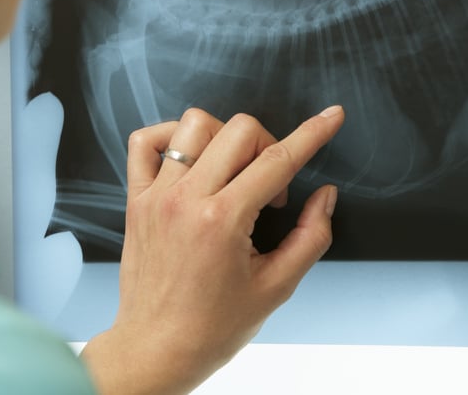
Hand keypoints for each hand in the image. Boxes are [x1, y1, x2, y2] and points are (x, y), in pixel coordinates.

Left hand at [81, 106, 344, 394]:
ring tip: (233, 173)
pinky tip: (193, 159)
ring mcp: (157, 195)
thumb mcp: (277, 288)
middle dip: (270, 146)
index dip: (313, 134)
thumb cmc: (212, 327)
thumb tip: (325, 196)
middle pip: (240, 130)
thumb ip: (310, 236)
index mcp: (223, 221)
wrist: (156, 349)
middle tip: (271, 187)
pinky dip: (172, 136)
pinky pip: (146, 141)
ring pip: (195, 124)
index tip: (331, 117)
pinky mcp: (136, 199)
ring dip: (225, 138)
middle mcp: (186, 200)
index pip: (278, 160)